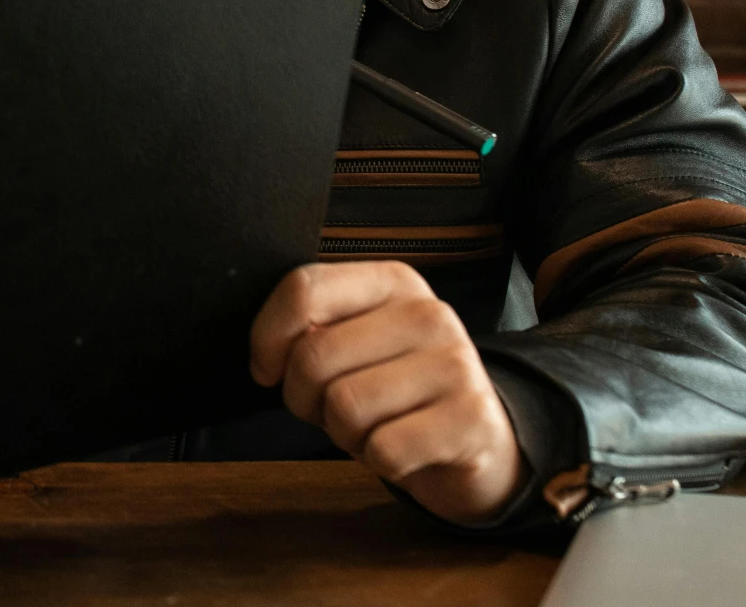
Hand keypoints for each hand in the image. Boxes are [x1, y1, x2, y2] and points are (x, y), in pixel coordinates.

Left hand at [249, 261, 524, 524]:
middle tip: (333, 409)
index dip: (267, 337)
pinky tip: (403, 452)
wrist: (477, 443)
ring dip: (344, 433)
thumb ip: (311, 330)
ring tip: (374, 427)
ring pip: (345, 407)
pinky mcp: (472, 420)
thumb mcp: (354, 346)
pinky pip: (384, 450)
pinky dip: (379, 462)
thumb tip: (269, 357)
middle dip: (304, 398)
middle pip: (314, 355)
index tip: (267, 369)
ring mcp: (456, 365)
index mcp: (393, 282)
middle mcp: (428, 314)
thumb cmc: (396, 392)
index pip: (304, 288)